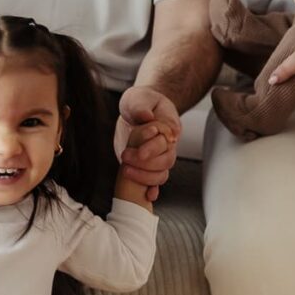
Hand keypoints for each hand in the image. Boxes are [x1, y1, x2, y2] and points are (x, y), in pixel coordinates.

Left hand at [114, 86, 180, 201]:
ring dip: (145, 177)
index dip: (152, 147)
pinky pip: (155, 182)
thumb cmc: (142, 102)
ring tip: (126, 171)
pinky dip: (152, 190)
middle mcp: (167, 145)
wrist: (141, 109)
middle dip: (145, 163)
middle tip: (126, 156)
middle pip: (165, 161)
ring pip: (161, 174)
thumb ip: (142, 106)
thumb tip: (146, 116)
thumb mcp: (139, 98)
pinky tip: (147, 196)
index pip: (165, 142)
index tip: (139, 149)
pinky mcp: (148, 166)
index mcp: (168, 128)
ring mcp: (158, 157)